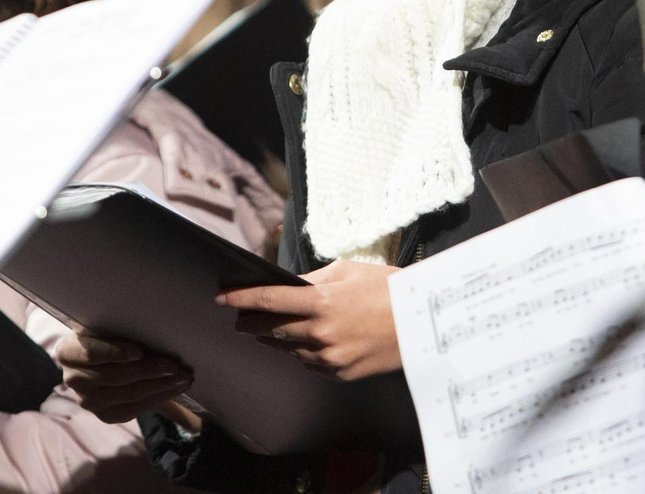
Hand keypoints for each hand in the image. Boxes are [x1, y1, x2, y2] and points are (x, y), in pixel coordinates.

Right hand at [56, 332, 193, 424]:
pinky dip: (159, 398)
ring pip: (129, 394)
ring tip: (184, 377)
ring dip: (161, 386)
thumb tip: (154, 327)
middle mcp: (73, 379)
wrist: (102, 360)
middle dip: (150, 371)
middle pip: (115, 377)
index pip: (91, 353)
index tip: (139, 351)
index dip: (115, 353)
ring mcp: (88, 401)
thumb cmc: (108, 337)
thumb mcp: (107, 328)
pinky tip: (175, 389)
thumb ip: (121, 330)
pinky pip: (135, 409)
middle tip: (175, 365)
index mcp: (68, 352)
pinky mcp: (104, 415)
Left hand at [220, 261, 401, 380]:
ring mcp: (330, 357)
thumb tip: (287, 286)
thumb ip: (312, 280)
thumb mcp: (347, 272)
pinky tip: (303, 343)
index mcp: (322, 301)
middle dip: (252, 323)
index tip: (222, 298)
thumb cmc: (387, 289)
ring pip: (289, 349)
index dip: (241, 298)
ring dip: (274, 339)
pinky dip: (302, 352)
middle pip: (272, 329)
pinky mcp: (340, 373)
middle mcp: (321, 332)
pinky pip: (310, 363)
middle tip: (239, 318)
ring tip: (265, 330)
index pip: (270, 300)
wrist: (422, 322)